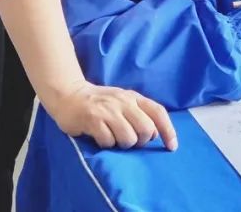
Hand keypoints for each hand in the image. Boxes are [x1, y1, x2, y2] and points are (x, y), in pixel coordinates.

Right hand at [44, 80, 178, 150]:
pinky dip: (106, 144)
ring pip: (129, 138)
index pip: (158, 112)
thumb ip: (138, 113)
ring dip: (122, 144)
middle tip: (128, 140)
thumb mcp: (122, 102)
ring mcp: (108, 110)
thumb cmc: (99, 102)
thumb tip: (155, 134)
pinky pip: (109, 141)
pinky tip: (99, 136)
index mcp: (133, 97)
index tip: (172, 147)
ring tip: (112, 137)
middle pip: (146, 129)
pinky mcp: (93, 119)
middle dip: (140, 141)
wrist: (68, 94)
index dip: (168, 130)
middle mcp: (123, 101)